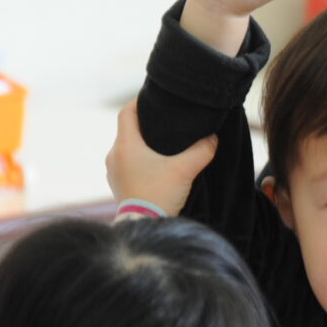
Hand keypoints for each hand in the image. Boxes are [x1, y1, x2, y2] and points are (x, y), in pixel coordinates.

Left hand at [105, 98, 217, 215]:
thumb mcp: (185, 169)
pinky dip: (139, 161)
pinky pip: (126, 165)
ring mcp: (114, 172)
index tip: (153, 99)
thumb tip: (213, 138)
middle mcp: (114, 156)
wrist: (144, 227)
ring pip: (127, 149)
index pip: (126, 112)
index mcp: (125, 145)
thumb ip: (202, 150)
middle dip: (145, 125)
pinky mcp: (118, 186)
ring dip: (142, 145)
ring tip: (162, 146)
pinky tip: (156, 167)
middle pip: (128, 130)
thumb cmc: (159, 195)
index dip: (139, 102)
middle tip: (164, 122)